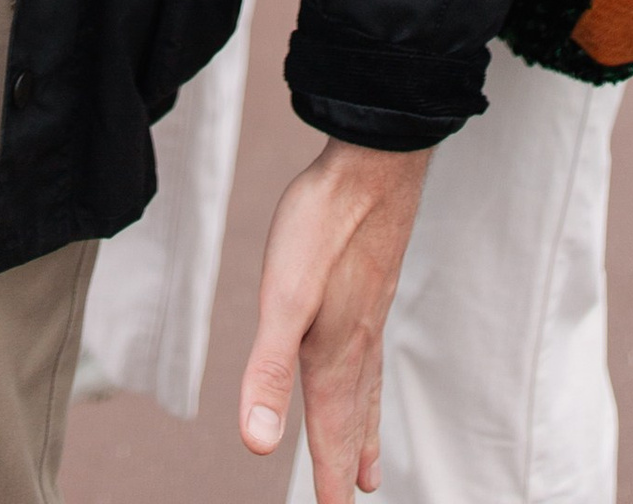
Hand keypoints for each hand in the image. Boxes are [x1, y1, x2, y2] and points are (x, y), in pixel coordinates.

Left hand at [238, 138, 429, 496]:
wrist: (374, 162)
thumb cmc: (325, 224)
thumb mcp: (282, 299)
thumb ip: (268, 371)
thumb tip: (258, 441)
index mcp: (333, 355)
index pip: (331, 434)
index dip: (328, 480)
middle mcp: (358, 343)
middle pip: (354, 419)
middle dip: (350, 463)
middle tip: (354, 497)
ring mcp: (369, 314)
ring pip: (368, 388)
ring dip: (366, 429)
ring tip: (370, 461)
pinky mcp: (372, 285)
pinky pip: (374, 355)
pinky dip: (372, 383)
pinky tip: (366, 366)